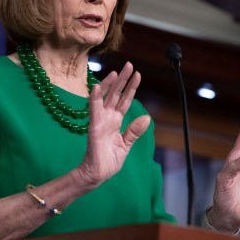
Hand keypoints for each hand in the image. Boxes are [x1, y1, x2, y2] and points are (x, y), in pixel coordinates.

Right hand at [76, 62, 150, 187]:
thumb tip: (146, 116)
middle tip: (129, 65)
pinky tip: (96, 87)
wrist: (98, 174)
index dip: (131, 88)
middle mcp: (108, 117)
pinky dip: (94, 98)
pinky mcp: (94, 126)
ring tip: (117, 72)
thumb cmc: (109, 161)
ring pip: (105, 98)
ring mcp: (100, 120)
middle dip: (123, 80)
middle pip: (116, 94)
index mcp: (116, 121)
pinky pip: (93, 110)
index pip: (125, 100)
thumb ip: (134, 131)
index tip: (138, 74)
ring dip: (110, 84)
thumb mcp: (126, 145)